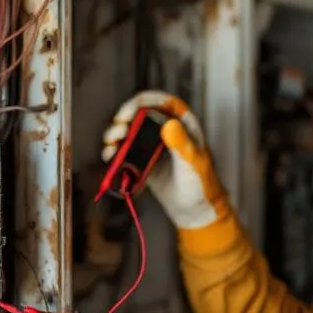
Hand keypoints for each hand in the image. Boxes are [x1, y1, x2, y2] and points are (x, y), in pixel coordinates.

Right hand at [102, 91, 231, 230]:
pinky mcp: (142, 161)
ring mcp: (152, 146)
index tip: (129, 112)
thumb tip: (168, 123)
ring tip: (112, 144)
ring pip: (128, 132)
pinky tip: (111, 158)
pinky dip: (115, 153)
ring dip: (116, 135)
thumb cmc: (201, 184)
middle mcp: (165, 131)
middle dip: (124, 119)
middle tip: (118, 130)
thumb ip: (182, 144)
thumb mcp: (193, 162)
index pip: (162, 102)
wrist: (195, 210)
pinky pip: (125, 152)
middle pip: (139, 114)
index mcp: (182, 124)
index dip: (143, 101)